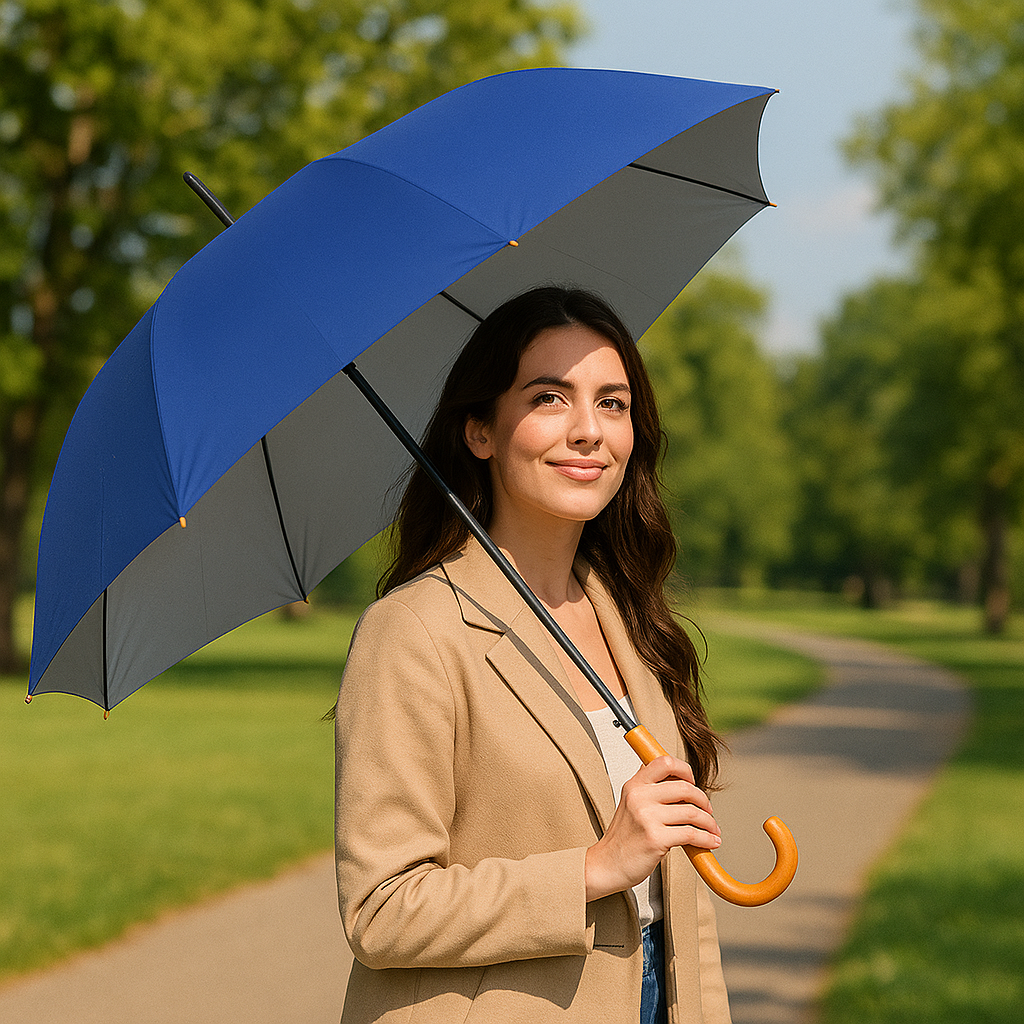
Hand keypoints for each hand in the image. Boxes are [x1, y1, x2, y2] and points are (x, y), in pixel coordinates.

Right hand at [584, 755, 720, 901]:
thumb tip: (681, 782)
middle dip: (704, 800)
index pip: (665, 762)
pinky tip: (710, 842)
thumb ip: (650, 789)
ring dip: (709, 822)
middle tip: (708, 810)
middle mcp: (640, 797)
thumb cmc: (623, 838)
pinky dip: (706, 839)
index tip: (693, 781)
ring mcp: (647, 817)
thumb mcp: (630, 803)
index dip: (685, 769)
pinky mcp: (655, 839)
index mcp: (634, 785)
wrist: (606, 864)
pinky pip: (691, 834)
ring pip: (692, 812)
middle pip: (685, 787)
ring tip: (712, 829)